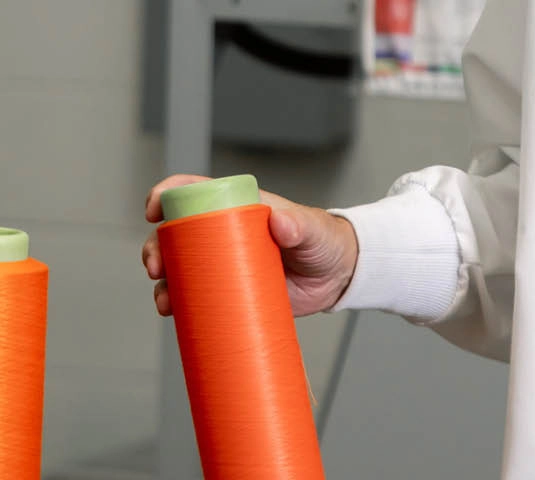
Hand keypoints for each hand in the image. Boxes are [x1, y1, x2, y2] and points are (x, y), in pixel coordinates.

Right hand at [142, 175, 357, 316]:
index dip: (167, 195)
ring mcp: (223, 264)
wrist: (337, 276)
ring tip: (165, 300)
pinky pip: (196, 297)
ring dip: (163, 282)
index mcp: (236, 207)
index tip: (154, 210)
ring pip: (179, 268)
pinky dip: (180, 305)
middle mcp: (221, 233)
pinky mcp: (229, 292)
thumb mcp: (312, 230)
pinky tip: (173, 313)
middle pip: (175, 234)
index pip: (193, 192)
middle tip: (156, 267)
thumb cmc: (323, 242)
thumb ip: (299, 224)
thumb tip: (281, 223)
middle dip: (155, 247)